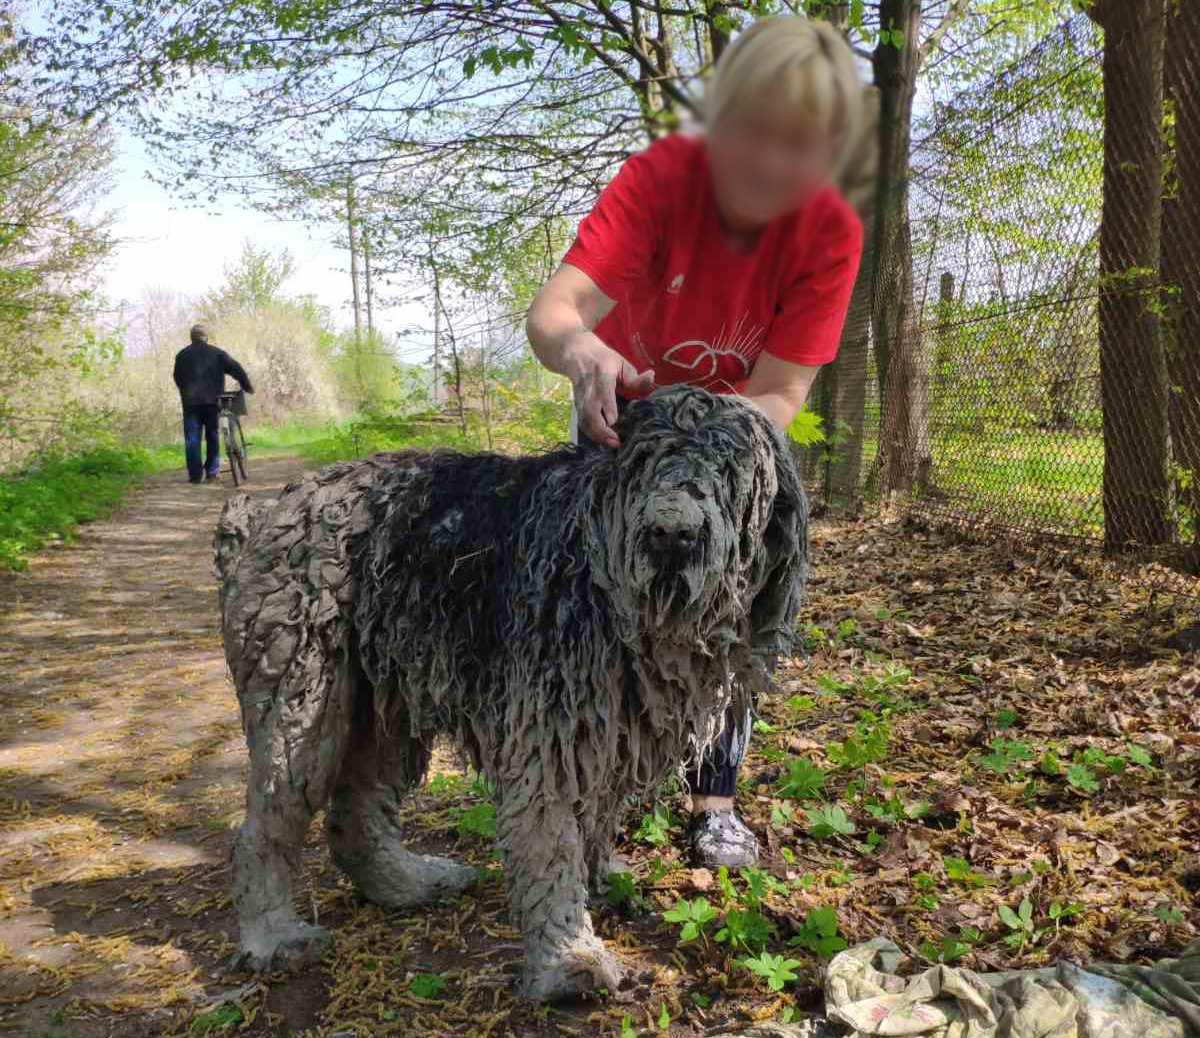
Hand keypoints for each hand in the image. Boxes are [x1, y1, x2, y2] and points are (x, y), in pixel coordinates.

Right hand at [562, 331, 653, 447]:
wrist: (577, 354)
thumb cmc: (604, 360)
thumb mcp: (621, 363)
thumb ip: (634, 377)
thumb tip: (651, 378)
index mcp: (602, 372)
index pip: (603, 389)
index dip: (607, 405)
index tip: (613, 420)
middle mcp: (589, 387)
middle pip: (590, 409)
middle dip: (600, 428)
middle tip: (615, 441)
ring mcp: (581, 397)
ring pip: (585, 418)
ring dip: (596, 434)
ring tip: (611, 444)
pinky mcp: (577, 406)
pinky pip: (582, 422)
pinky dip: (591, 433)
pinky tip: (603, 441)